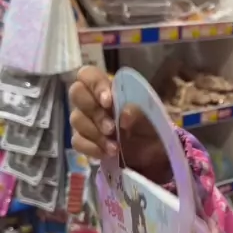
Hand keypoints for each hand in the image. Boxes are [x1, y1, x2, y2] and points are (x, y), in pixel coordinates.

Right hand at [69, 66, 168, 181]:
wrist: (155, 158)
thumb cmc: (153, 132)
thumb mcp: (155, 122)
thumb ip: (142, 114)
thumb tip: (124, 114)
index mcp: (111, 89)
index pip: (89, 75)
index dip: (94, 85)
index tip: (108, 102)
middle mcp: (95, 101)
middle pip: (76, 93)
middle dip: (94, 112)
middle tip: (111, 128)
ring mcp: (87, 121)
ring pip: (76, 119)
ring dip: (95, 133)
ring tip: (115, 147)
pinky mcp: (85, 141)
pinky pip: (77, 141)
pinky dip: (91, 148)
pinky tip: (107, 153)